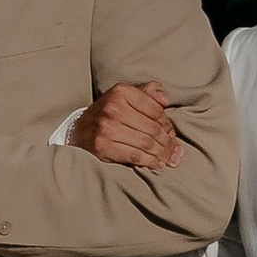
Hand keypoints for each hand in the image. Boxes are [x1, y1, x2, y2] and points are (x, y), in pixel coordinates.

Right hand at [68, 78, 184, 169]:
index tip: (173, 136)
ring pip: (146, 143)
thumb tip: (165, 99)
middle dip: (168, 143)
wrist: (79, 132)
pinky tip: (157, 165)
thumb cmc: (108, 115)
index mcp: (121, 92)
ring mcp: (106, 127)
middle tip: (177, 153)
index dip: (168, 125)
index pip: (155, 110)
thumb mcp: (125, 97)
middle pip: (152, 128)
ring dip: (162, 154)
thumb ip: (148, 93)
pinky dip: (149, 162)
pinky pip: (135, 156)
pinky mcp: (103, 146)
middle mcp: (113, 107)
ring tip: (171, 161)